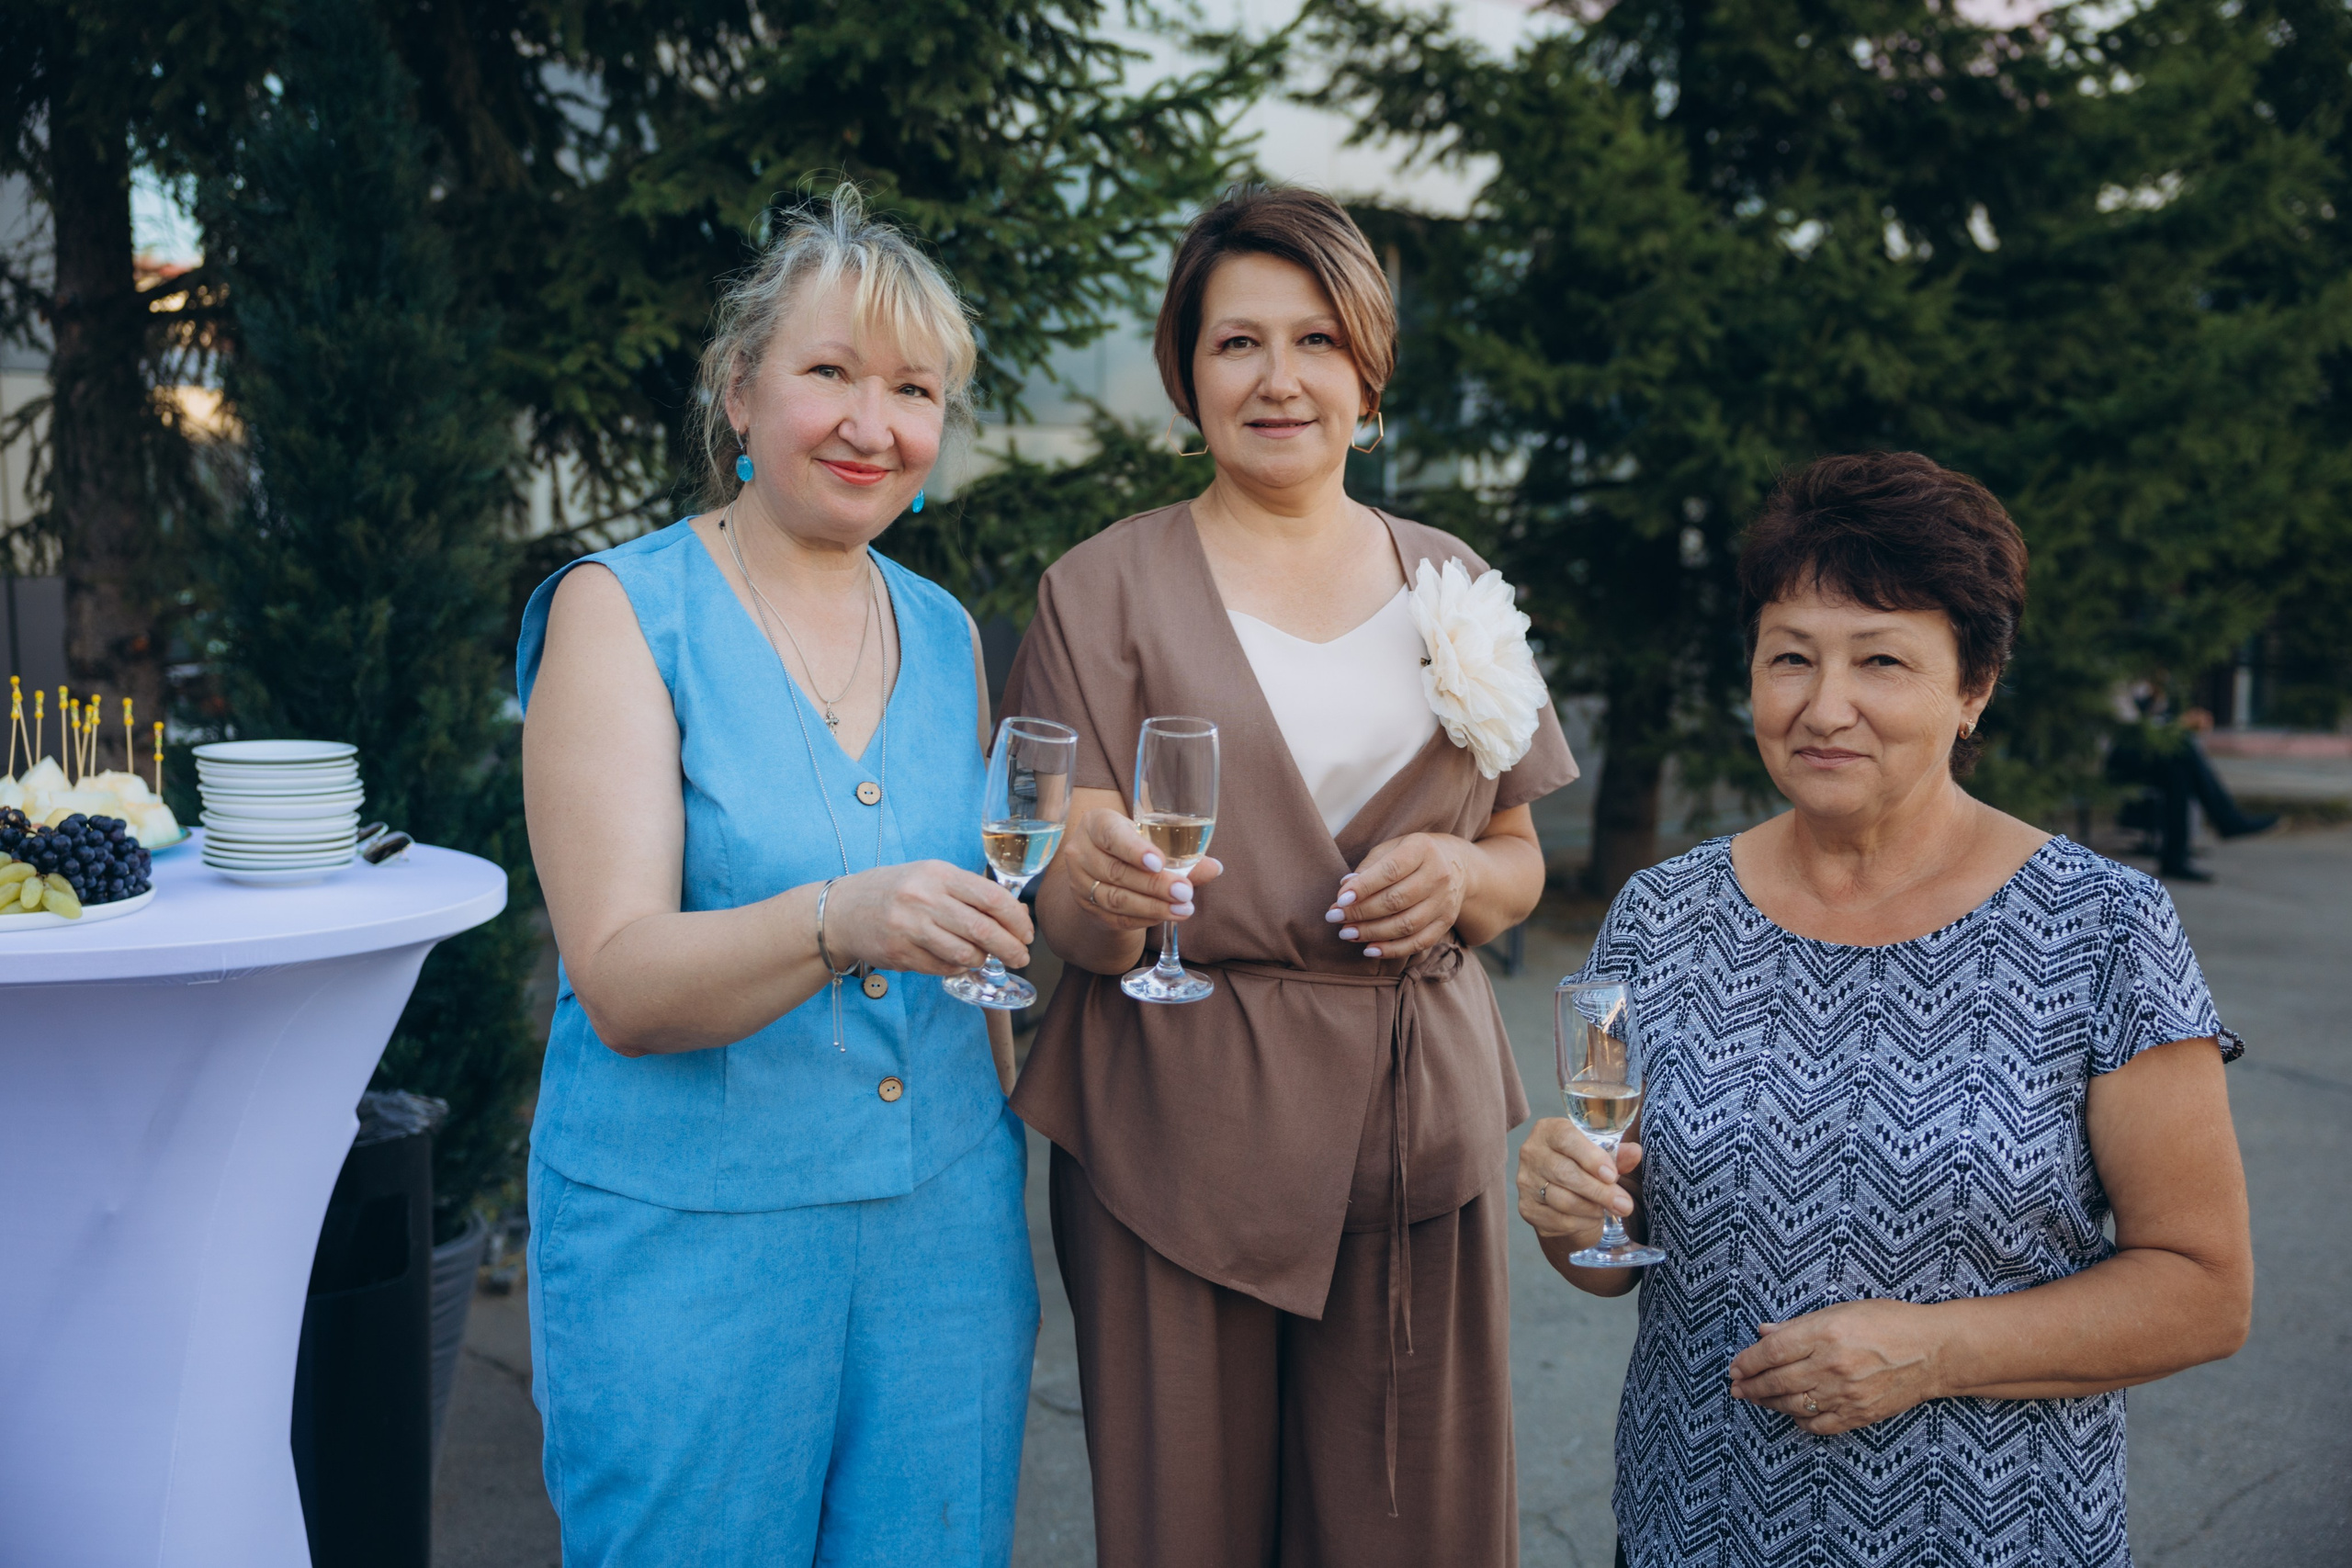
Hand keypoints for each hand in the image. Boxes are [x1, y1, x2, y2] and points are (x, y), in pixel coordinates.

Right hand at [823, 859, 1034, 974]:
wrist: (842, 910)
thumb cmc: (897, 891)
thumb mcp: (930, 877)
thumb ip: (967, 891)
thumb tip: (1014, 914)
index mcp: (939, 874)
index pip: (991, 897)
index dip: (1017, 919)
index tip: (1027, 933)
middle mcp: (925, 899)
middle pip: (983, 930)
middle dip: (1010, 948)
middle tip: (1022, 957)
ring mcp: (910, 928)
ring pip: (965, 953)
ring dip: (982, 959)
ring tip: (984, 957)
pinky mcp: (900, 954)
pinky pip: (943, 967)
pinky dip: (958, 967)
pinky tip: (957, 961)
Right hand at [1057, 805, 1223, 934]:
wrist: (1103, 868)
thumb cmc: (1134, 843)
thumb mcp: (1152, 837)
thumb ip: (1181, 851)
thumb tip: (1214, 868)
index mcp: (1096, 823)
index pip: (1111, 835)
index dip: (1134, 850)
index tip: (1159, 862)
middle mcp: (1081, 852)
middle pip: (1117, 872)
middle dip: (1155, 885)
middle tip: (1185, 892)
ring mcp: (1080, 883)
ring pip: (1116, 899)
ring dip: (1153, 907)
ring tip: (1183, 909)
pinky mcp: (1087, 908)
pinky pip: (1116, 918)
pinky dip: (1144, 919)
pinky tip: (1166, 916)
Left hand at [1327, 832, 1472, 957]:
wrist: (1458, 865)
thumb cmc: (1412, 855)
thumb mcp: (1392, 848)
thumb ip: (1369, 867)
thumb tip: (1345, 888)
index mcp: (1422, 849)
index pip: (1390, 871)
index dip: (1363, 887)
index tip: (1339, 900)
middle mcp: (1438, 875)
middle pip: (1396, 900)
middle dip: (1361, 912)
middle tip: (1335, 918)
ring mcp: (1444, 901)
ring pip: (1406, 924)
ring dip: (1372, 933)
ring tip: (1346, 933)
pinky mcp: (1446, 922)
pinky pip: (1419, 942)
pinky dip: (1393, 950)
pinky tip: (1370, 950)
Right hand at [1515, 1117, 1641, 1247]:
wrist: (1563, 1195)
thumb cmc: (1584, 1167)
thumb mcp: (1602, 1157)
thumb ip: (1618, 1155)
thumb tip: (1634, 1152)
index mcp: (1549, 1131)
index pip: (1566, 1139)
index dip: (1591, 1157)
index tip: (1612, 1175)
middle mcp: (1531, 1153)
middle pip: (1565, 1173)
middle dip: (1599, 1191)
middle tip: (1624, 1204)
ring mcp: (1525, 1182)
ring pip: (1562, 1200)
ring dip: (1592, 1208)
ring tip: (1609, 1209)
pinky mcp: (1527, 1208)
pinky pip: (1558, 1219)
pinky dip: (1581, 1222)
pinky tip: (1591, 1217)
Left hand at [1728, 1300, 1944, 1435]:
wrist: (1934, 1352)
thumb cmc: (1888, 1322)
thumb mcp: (1841, 1310)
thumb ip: (1799, 1325)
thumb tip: (1763, 1333)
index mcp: (1826, 1332)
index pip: (1772, 1351)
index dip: (1747, 1361)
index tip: (1735, 1366)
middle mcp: (1833, 1365)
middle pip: (1777, 1381)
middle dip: (1750, 1385)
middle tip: (1736, 1387)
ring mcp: (1846, 1393)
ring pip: (1793, 1404)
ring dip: (1768, 1403)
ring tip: (1754, 1399)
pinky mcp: (1859, 1414)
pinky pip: (1818, 1425)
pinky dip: (1799, 1421)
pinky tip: (1790, 1413)